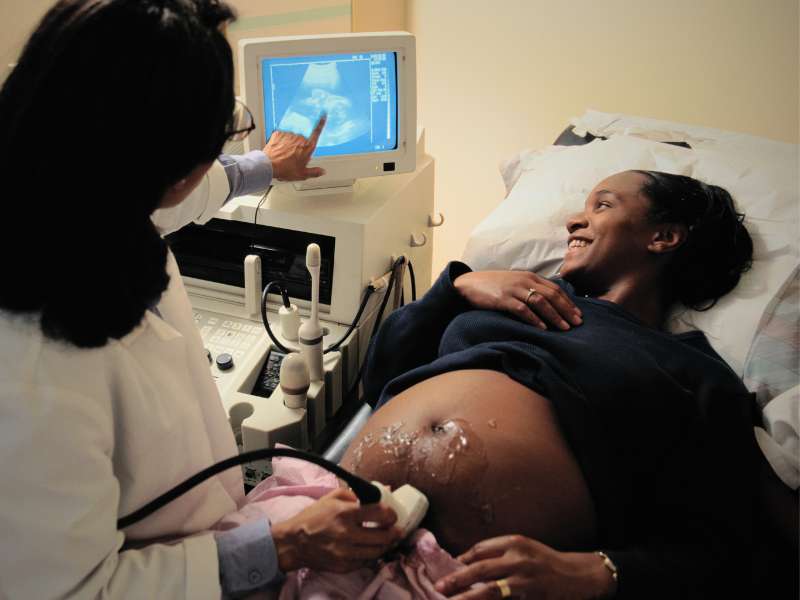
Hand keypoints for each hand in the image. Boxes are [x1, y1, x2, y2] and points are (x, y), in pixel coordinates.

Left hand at [264, 114, 326, 180]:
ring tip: (284, 156)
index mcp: (307, 147)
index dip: (321, 124)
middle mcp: (299, 139)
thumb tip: (322, 171)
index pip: (316, 133)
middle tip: (293, 158)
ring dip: (289, 145)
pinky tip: (279, 150)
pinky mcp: (279, 133)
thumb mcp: (302, 174)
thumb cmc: (285, 169)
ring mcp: (289, 135)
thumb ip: (314, 172)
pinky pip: (282, 136)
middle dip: (299, 147)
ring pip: (291, 138)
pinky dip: (281, 142)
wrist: (269, 165)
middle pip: (302, 141)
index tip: (323, 116)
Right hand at [271, 487, 401, 572]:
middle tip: (397, 529)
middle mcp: (346, 534)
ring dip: (386, 545)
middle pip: (382, 536)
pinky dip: (371, 555)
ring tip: (388, 539)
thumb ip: (356, 493)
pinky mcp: (343, 566)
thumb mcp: (331, 497)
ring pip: (377, 552)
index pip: (378, 513)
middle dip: (394, 532)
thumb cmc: (313, 517)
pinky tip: (371, 548)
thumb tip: (381, 491)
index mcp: (344, 513)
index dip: (391, 514)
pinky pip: (365, 562)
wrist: (294, 542)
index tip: (393, 515)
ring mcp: (345, 553)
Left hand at [435, 535, 616, 599]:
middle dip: (457, 579)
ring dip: (468, 596)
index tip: (447, 569)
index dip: (461, 560)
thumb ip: (500, 552)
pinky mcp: (532, 597)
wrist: (579, 576)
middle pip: (480, 568)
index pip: (480, 549)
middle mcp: (519, 559)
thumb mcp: (525, 548)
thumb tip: (467, 562)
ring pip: (490, 590)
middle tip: (439, 587)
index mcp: (515, 542)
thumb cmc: (547, 561)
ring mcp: (525, 581)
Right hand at [453, 271, 581, 329]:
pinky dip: (534, 319)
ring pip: (540, 302)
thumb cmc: (493, 286)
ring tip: (564, 328)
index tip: (578, 314)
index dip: (568, 302)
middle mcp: (524, 281)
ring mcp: (513, 289)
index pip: (555, 289)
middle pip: (551, 295)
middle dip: (566, 310)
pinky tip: (542, 328)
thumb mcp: (515, 283)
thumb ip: (530, 289)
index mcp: (529, 277)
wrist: (468, 284)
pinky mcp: (503, 299)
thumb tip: (548, 304)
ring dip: (554, 316)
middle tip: (577, 323)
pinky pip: (522, 309)